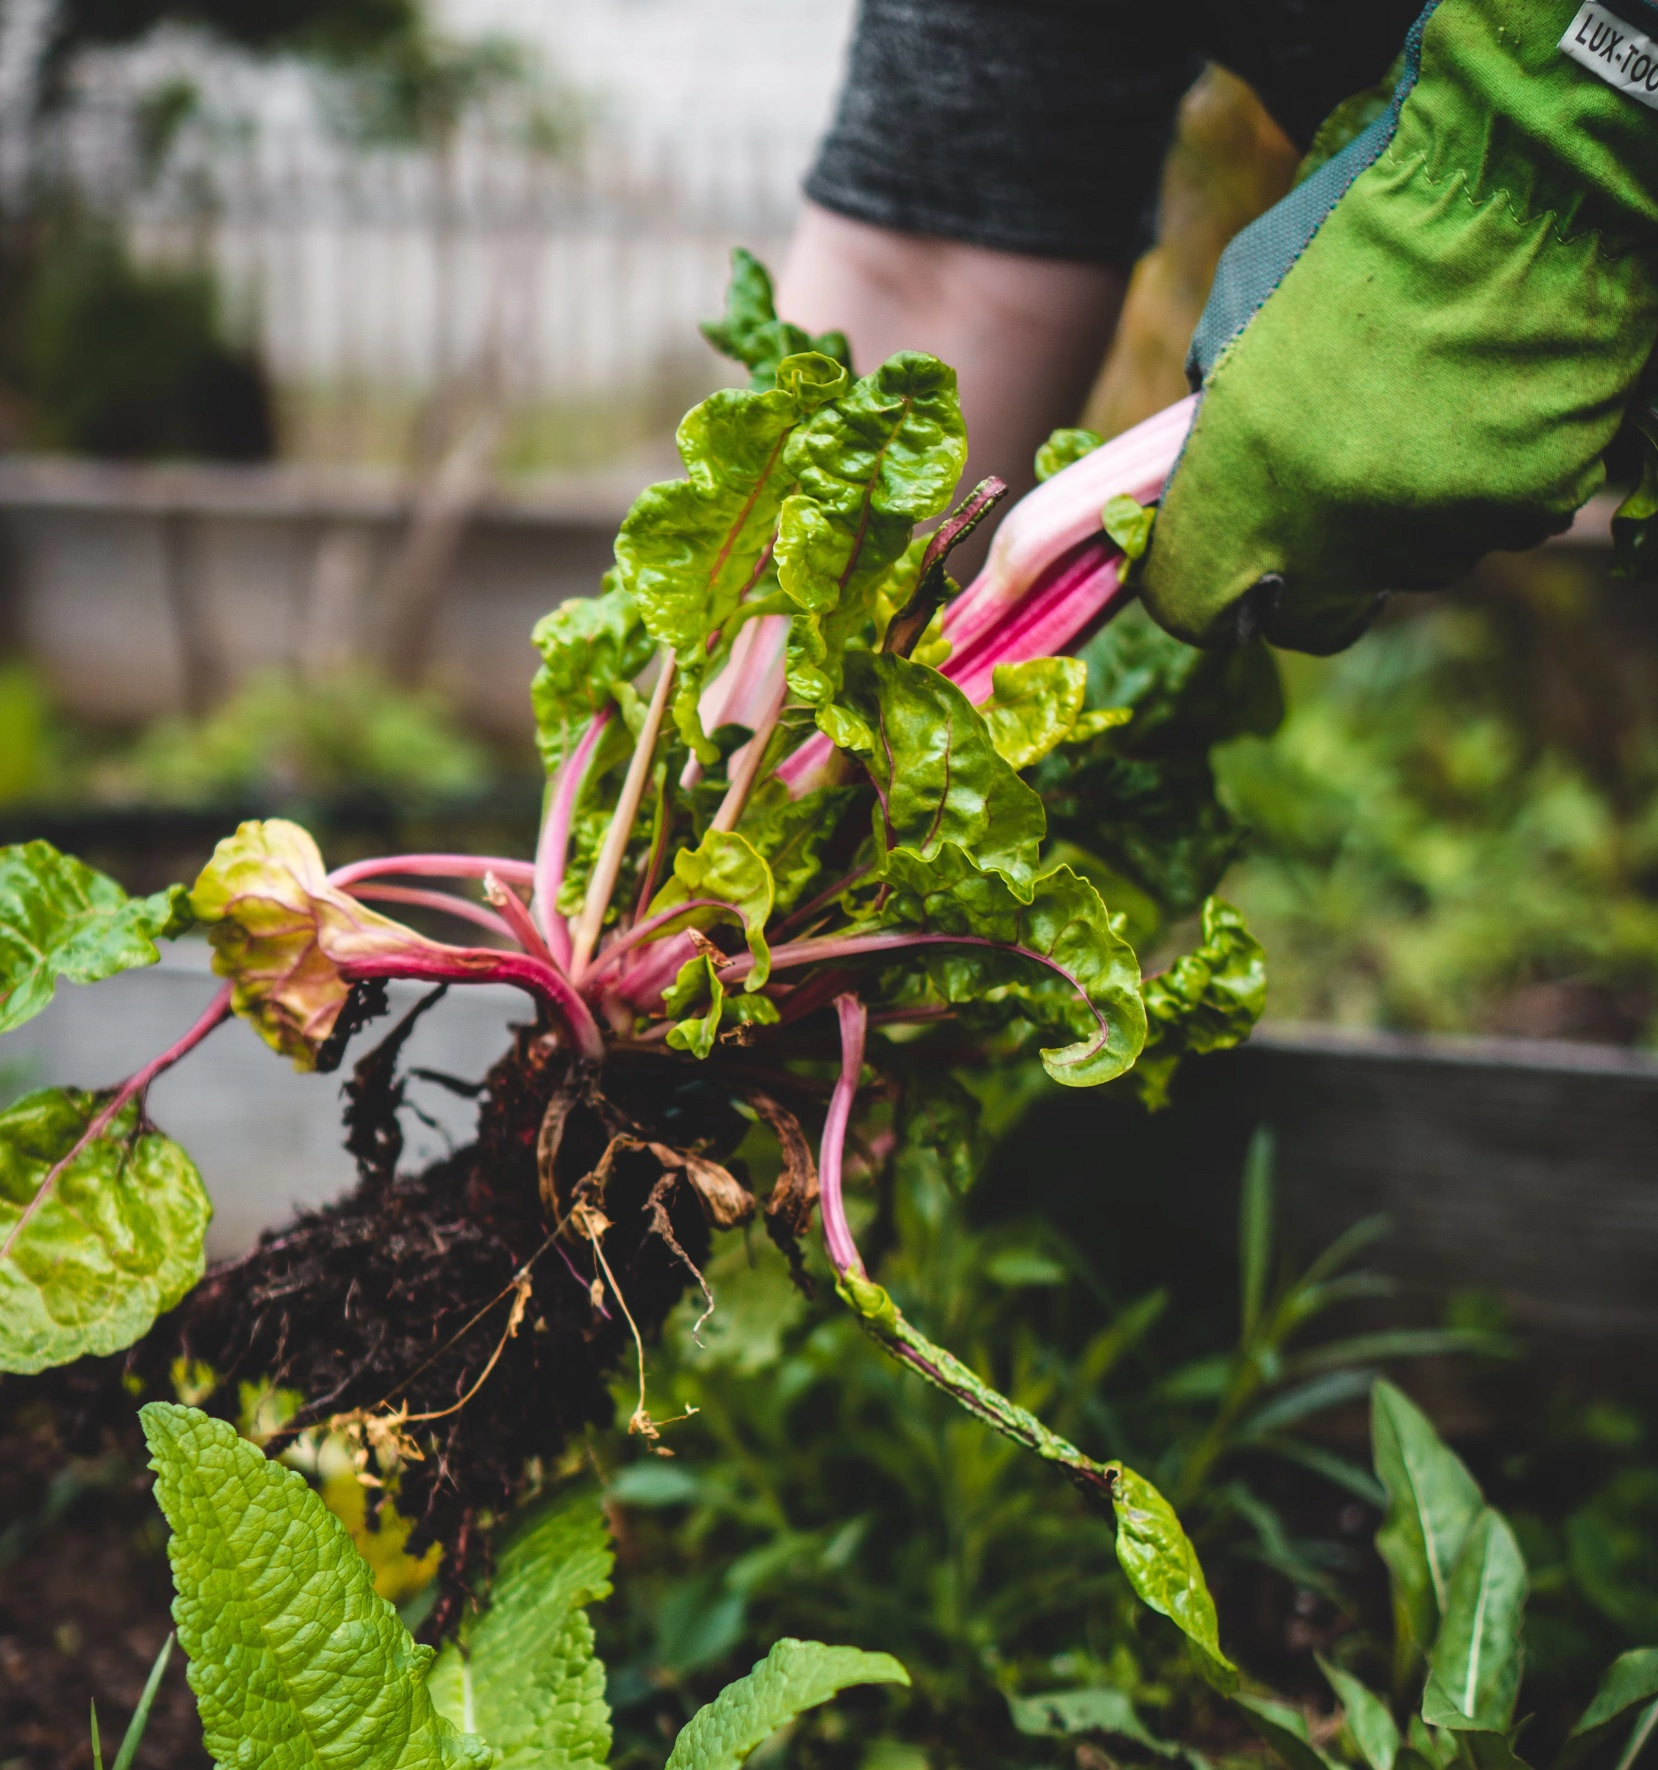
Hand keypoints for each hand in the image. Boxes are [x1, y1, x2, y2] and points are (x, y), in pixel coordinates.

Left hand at [1140, 0, 1657, 652]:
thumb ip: (1215, 417)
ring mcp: (1440, 531)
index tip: (1212, 562)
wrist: (1509, 177)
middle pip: (1309, 618)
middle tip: (1317, 511)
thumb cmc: (1354, 231)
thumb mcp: (1233, 320)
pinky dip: (1486, 482)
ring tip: (1418, 413)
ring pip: (1409, 566)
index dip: (1195, 588)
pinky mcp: (1527, 508)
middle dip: (1303, 582)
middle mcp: (1337, 534)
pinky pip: (1493, 523)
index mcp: (1244, 489)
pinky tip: (1485, 402)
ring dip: (1402, 519)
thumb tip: (1208, 470)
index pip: (1190, 606)